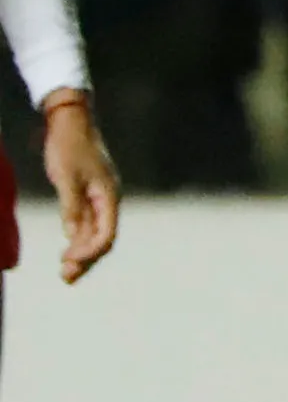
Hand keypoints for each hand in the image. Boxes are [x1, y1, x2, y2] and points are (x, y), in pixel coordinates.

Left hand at [37, 90, 112, 284]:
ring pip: (93, 233)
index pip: (106, 234)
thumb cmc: (69, 147)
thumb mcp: (66, 178)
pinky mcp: (87, 194)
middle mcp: (107, 200)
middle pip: (102, 239)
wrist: (71, 121)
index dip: (89, 252)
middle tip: (67, 279)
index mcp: (109, 196)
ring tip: (66, 272)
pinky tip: (67, 249)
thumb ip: (71, 207)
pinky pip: (86, 223)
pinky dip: (77, 238)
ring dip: (80, 253)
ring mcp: (98, 198)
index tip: (68, 261)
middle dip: (86, 260)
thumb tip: (72, 235)